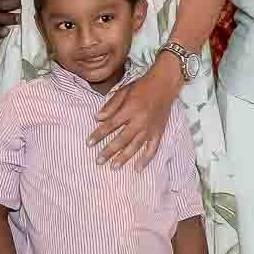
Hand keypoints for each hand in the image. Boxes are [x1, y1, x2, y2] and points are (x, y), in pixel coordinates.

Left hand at [92, 54, 180, 168]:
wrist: (164, 85)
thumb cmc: (142, 87)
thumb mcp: (123, 91)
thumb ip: (110, 105)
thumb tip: (97, 118)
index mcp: (130, 109)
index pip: (110, 125)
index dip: (99, 134)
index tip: (89, 143)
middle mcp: (140, 121)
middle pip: (122, 139)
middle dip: (109, 151)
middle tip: (98, 161)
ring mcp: (150, 128)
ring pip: (136, 146)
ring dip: (124, 157)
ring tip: (114, 167)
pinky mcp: (159, 132)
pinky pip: (152, 148)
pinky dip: (146, 159)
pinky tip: (138, 168)